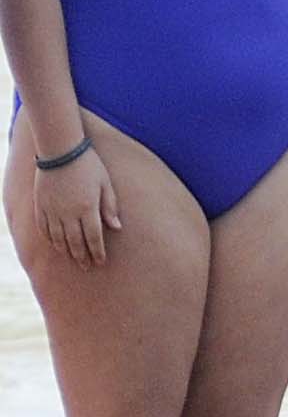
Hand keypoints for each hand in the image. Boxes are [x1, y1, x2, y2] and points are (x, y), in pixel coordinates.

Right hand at [35, 148, 120, 267]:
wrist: (60, 150)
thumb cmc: (88, 165)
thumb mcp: (106, 183)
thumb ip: (110, 206)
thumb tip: (117, 228)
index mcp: (88, 208)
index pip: (94, 238)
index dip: (97, 252)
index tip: (101, 262)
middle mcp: (69, 213)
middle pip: (76, 242)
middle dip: (82, 256)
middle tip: (87, 267)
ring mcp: (53, 210)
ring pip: (58, 238)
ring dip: (66, 251)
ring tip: (73, 259)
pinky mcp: (41, 205)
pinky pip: (44, 228)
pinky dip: (50, 239)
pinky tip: (55, 244)